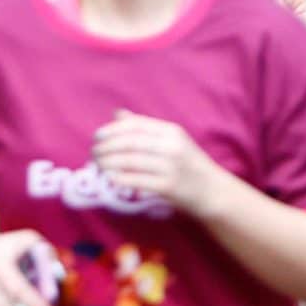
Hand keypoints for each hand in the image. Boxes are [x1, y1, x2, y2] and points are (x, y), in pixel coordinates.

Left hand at [91, 110, 225, 218]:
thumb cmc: (188, 164)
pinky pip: (136, 180)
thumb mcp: (172, 140)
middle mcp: (172, 146)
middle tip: (93, 153)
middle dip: (106, 147)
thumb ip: (144, 127)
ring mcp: (171, 167)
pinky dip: (119, 178)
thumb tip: (117, 114)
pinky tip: (110, 178)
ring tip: (98, 165)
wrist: (213, 191)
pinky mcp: (168, 186)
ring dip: (108, 163)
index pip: (135, 125)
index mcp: (172, 131)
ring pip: (130, 161)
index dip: (111, 130)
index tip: (96, 137)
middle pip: (129, 143)